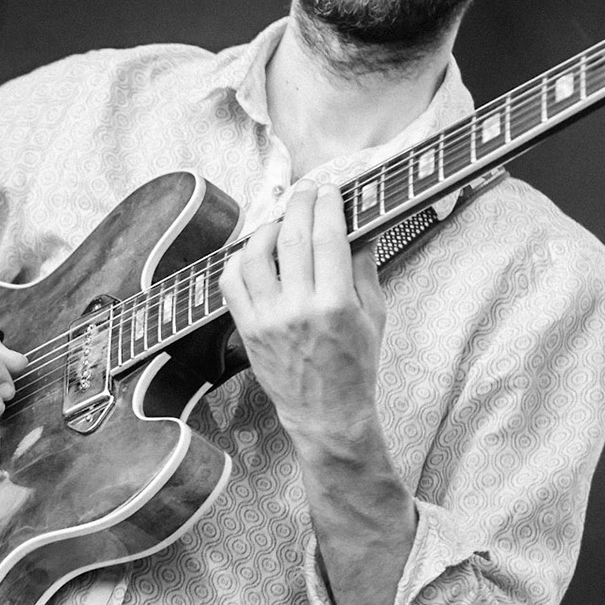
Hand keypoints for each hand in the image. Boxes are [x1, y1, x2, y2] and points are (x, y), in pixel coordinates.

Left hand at [219, 181, 386, 444]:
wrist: (326, 413)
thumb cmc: (355, 366)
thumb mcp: (374, 315)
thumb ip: (364, 268)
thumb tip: (359, 227)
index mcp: (335, 305)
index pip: (328, 237)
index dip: (328, 206)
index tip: (330, 192)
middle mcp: (298, 309)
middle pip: (291, 238)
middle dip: (299, 205)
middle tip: (306, 193)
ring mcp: (267, 320)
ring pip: (255, 255)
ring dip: (266, 227)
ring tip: (280, 221)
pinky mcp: (247, 329)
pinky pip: (231, 282)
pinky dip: (239, 259)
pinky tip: (254, 252)